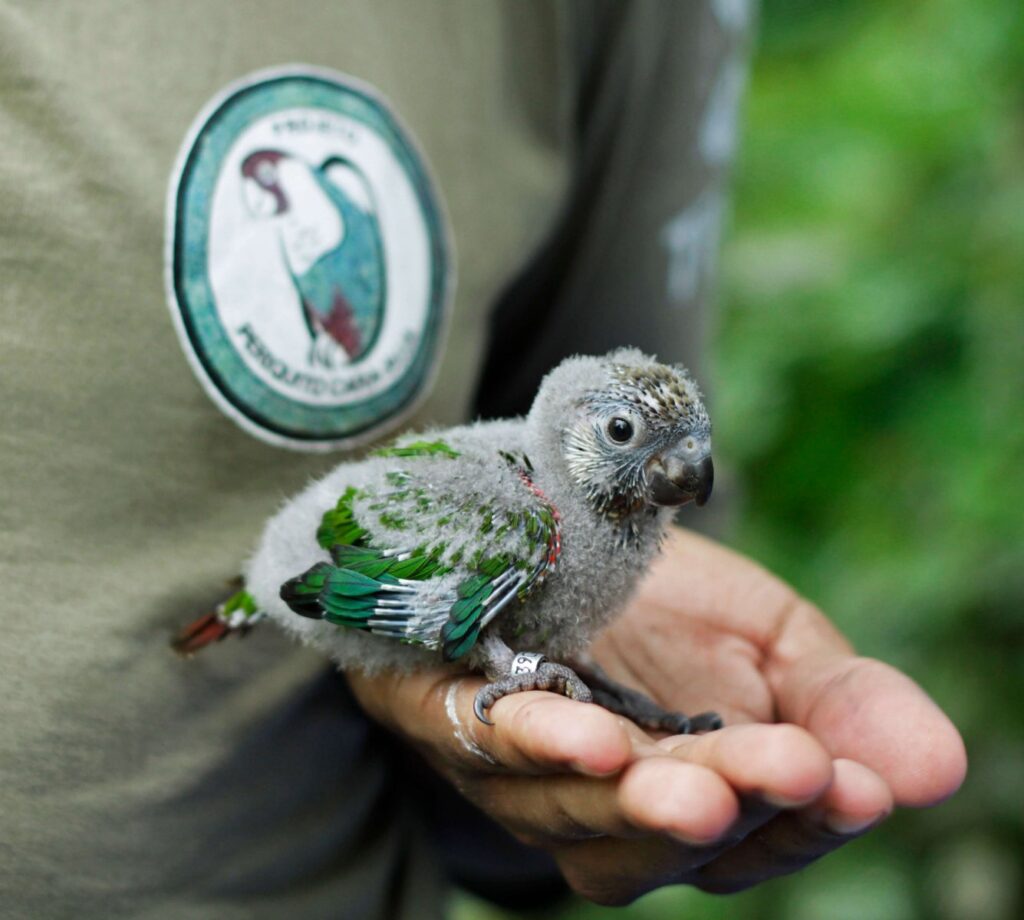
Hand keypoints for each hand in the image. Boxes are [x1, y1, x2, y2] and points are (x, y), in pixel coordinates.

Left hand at [348, 527, 965, 904]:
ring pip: (585, 811)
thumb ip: (842, 702)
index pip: (766, 828)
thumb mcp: (771, 638)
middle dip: (736, 803)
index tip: (857, 781)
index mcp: (704, 796)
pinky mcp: (460, 720)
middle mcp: (616, 809)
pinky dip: (539, 744)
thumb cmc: (662, 601)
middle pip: (677, 831)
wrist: (549, 531)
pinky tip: (589, 736)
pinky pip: (495, 745)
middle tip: (797, 773)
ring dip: (639, 799)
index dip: (810, 812)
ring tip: (693, 785)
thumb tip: (941, 767)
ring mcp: (532, 776)